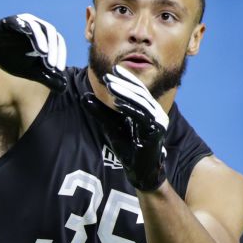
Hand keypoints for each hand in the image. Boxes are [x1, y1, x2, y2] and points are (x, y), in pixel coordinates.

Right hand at [0, 13, 67, 90]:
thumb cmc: (10, 59)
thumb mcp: (30, 72)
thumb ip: (46, 77)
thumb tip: (63, 88)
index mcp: (44, 37)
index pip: (58, 43)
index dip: (60, 55)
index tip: (58, 70)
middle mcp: (36, 26)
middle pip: (52, 33)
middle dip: (54, 50)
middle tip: (52, 65)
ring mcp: (24, 21)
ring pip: (39, 27)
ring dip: (42, 40)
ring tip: (44, 53)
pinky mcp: (11, 20)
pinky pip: (21, 22)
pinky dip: (26, 30)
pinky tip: (28, 40)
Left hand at [81, 65, 168, 190]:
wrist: (139, 172)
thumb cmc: (129, 149)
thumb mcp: (111, 127)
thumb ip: (100, 113)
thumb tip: (84, 97)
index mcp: (148, 110)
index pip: (138, 90)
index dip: (126, 79)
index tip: (113, 70)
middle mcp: (156, 113)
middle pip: (140, 93)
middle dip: (124, 83)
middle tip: (108, 77)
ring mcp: (158, 122)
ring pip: (141, 102)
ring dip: (125, 92)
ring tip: (111, 86)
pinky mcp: (155, 131)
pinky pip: (142, 116)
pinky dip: (129, 108)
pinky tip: (117, 103)